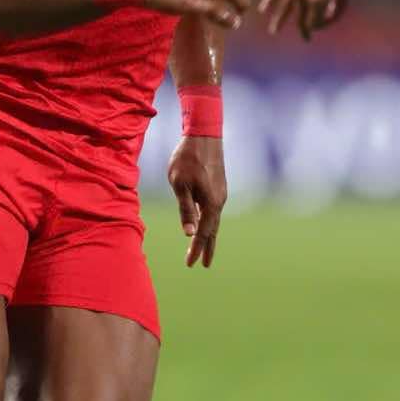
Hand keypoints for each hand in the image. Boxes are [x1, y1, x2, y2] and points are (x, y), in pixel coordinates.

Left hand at [167, 135, 227, 267]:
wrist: (204, 135)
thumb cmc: (187, 159)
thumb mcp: (179, 185)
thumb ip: (185, 210)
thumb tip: (189, 234)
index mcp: (210, 203)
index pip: (204, 233)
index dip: (196, 249)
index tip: (191, 265)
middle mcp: (219, 201)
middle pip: (213, 230)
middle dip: (206, 247)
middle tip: (203, 264)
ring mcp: (220, 193)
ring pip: (214, 220)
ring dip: (209, 235)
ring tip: (204, 248)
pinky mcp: (218, 186)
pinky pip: (214, 210)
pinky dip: (209, 222)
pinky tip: (204, 222)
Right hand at [260, 0, 352, 39]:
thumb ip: (340, 2)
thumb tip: (330, 14)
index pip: (318, 21)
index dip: (323, 24)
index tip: (327, 19)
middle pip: (302, 20)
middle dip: (305, 29)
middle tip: (306, 37)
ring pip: (283, 10)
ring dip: (278, 23)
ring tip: (273, 33)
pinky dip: (268, 2)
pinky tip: (262, 10)